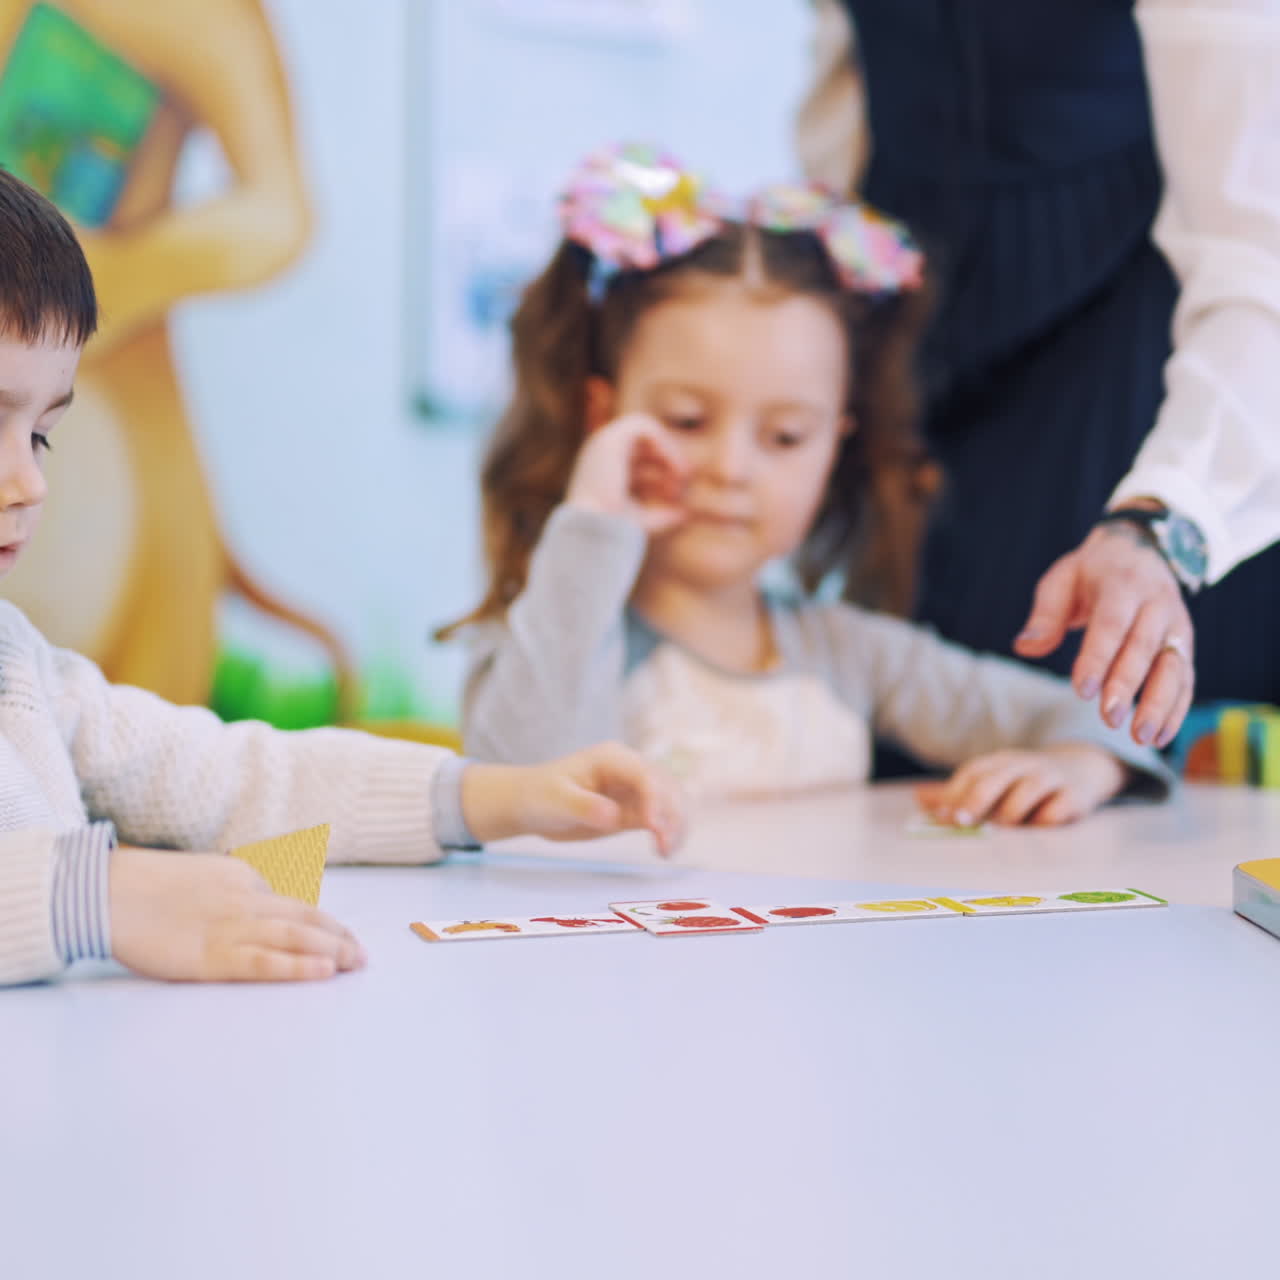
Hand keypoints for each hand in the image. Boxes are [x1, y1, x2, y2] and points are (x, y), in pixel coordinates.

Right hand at [110, 848, 365, 981]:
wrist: (106, 892)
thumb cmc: (144, 887)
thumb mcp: (202, 875)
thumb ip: (231, 888)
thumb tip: (258, 902)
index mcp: (243, 877)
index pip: (292, 903)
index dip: (322, 922)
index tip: (341, 936)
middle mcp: (246, 898)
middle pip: (305, 917)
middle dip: (338, 936)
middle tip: (362, 955)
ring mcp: (232, 926)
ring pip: (295, 936)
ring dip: (332, 951)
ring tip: (355, 964)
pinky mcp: (213, 955)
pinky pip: (265, 961)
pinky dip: (298, 966)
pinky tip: (323, 972)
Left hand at [461, 743, 686, 854]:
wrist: (531, 805)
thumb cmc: (540, 795)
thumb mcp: (556, 800)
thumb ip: (585, 806)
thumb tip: (613, 816)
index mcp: (612, 758)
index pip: (644, 775)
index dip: (654, 798)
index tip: (652, 826)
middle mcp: (630, 769)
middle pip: (666, 786)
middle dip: (671, 814)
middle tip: (664, 846)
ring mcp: (635, 789)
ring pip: (671, 801)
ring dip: (676, 824)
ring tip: (666, 852)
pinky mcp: (635, 809)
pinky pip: (662, 817)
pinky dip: (669, 831)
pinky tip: (665, 850)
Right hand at [566, 413, 687, 533]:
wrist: (598, 527)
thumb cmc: (617, 528)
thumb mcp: (644, 521)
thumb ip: (663, 515)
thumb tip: (684, 513)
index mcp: (605, 476)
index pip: (640, 468)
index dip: (662, 478)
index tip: (676, 497)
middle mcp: (602, 457)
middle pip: (646, 450)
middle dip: (669, 464)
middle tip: (684, 482)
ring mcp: (603, 444)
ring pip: (647, 434)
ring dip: (669, 451)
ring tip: (682, 473)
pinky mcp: (609, 437)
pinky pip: (645, 427)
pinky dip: (663, 442)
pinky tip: (672, 464)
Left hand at [917, 744, 1128, 827]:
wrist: (1082, 768)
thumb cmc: (1025, 781)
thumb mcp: (994, 780)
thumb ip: (959, 793)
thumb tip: (919, 798)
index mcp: (1000, 762)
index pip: (973, 772)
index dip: (956, 793)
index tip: (943, 817)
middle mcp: (1024, 765)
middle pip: (997, 778)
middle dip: (977, 800)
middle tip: (963, 822)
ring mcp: (1051, 777)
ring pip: (1029, 789)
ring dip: (1013, 812)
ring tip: (1005, 828)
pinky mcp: (1076, 794)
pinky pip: (1060, 806)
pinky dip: (1047, 819)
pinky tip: (1039, 829)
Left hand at [1014, 522, 1193, 747]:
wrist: (1140, 549)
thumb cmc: (1091, 572)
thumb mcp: (1062, 578)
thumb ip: (1046, 613)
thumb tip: (1024, 647)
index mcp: (1122, 585)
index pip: (1111, 624)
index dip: (1098, 658)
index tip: (1083, 691)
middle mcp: (1156, 605)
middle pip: (1144, 648)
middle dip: (1127, 686)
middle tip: (1108, 719)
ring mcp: (1176, 626)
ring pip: (1174, 668)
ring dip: (1159, 705)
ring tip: (1141, 738)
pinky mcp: (1184, 646)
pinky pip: (1187, 680)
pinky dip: (1176, 710)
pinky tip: (1160, 738)